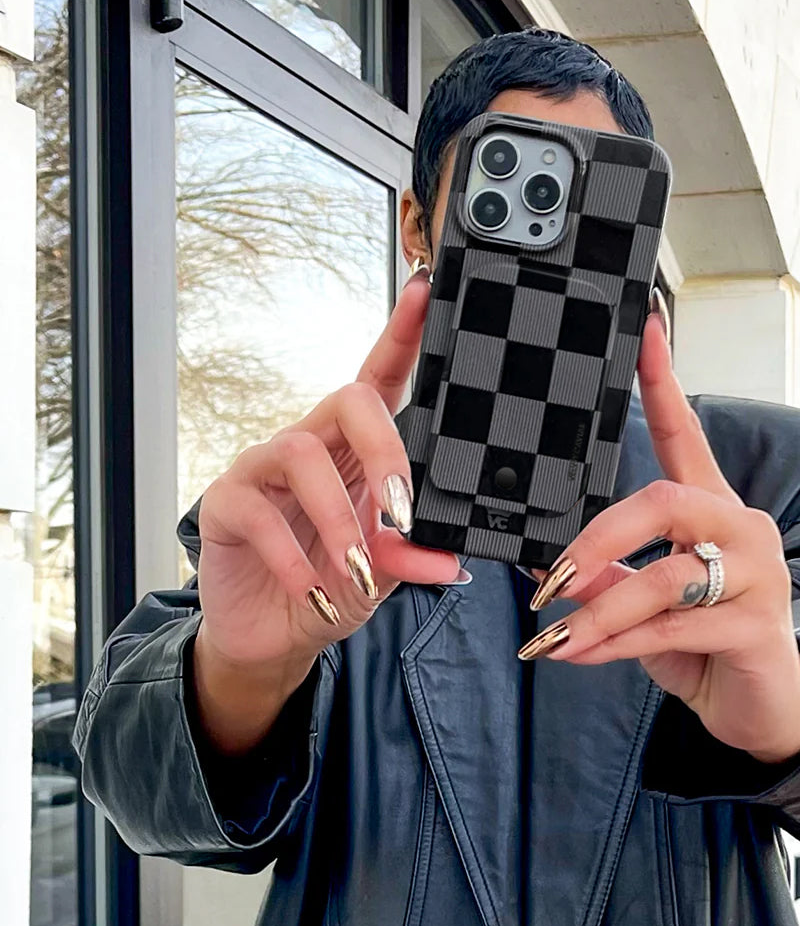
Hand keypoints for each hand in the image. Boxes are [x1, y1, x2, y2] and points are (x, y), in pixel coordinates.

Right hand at [193, 267, 460, 751]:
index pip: (381, 378)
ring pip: (301, 453)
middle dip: (383, 449)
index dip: (401, 334)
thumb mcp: (386, 574)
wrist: (277, 633)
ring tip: (355, 567)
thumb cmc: (337, 583)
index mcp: (358, 448)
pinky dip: (292, 555)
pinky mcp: (225, 503)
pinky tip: (310, 587)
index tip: (423, 291)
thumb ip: (412, 557)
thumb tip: (448, 560)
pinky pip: (257, 511)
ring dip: (336, 515)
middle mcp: (314, 444)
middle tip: (400, 508)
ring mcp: (264, 469)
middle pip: (347, 399)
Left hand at [520, 314, 799, 763]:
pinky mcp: (761, 624)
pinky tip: (581, 655)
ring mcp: (759, 574)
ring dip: (601, 609)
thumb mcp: (643, 605)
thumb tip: (551, 562)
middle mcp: (742, 529)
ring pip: (666, 575)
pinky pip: (675, 626)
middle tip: (551, 577)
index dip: (664, 381)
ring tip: (555, 635)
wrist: (760, 708)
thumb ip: (608, 576)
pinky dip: (618, 642)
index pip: (688, 434)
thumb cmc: (701, 642)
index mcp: (712, 511)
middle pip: (666, 501)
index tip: (647, 327)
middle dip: (599, 538)